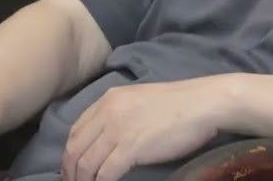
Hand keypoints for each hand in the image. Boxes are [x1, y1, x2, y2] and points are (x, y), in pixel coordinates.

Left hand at [62, 76, 234, 180]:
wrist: (202, 104)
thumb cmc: (178, 105)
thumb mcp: (139, 101)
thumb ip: (119, 115)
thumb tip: (108, 140)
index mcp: (108, 99)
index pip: (76, 129)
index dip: (70, 152)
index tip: (71, 167)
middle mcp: (108, 113)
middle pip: (75, 148)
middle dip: (70, 170)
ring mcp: (118, 130)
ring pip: (86, 163)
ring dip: (82, 180)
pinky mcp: (131, 148)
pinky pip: (105, 173)